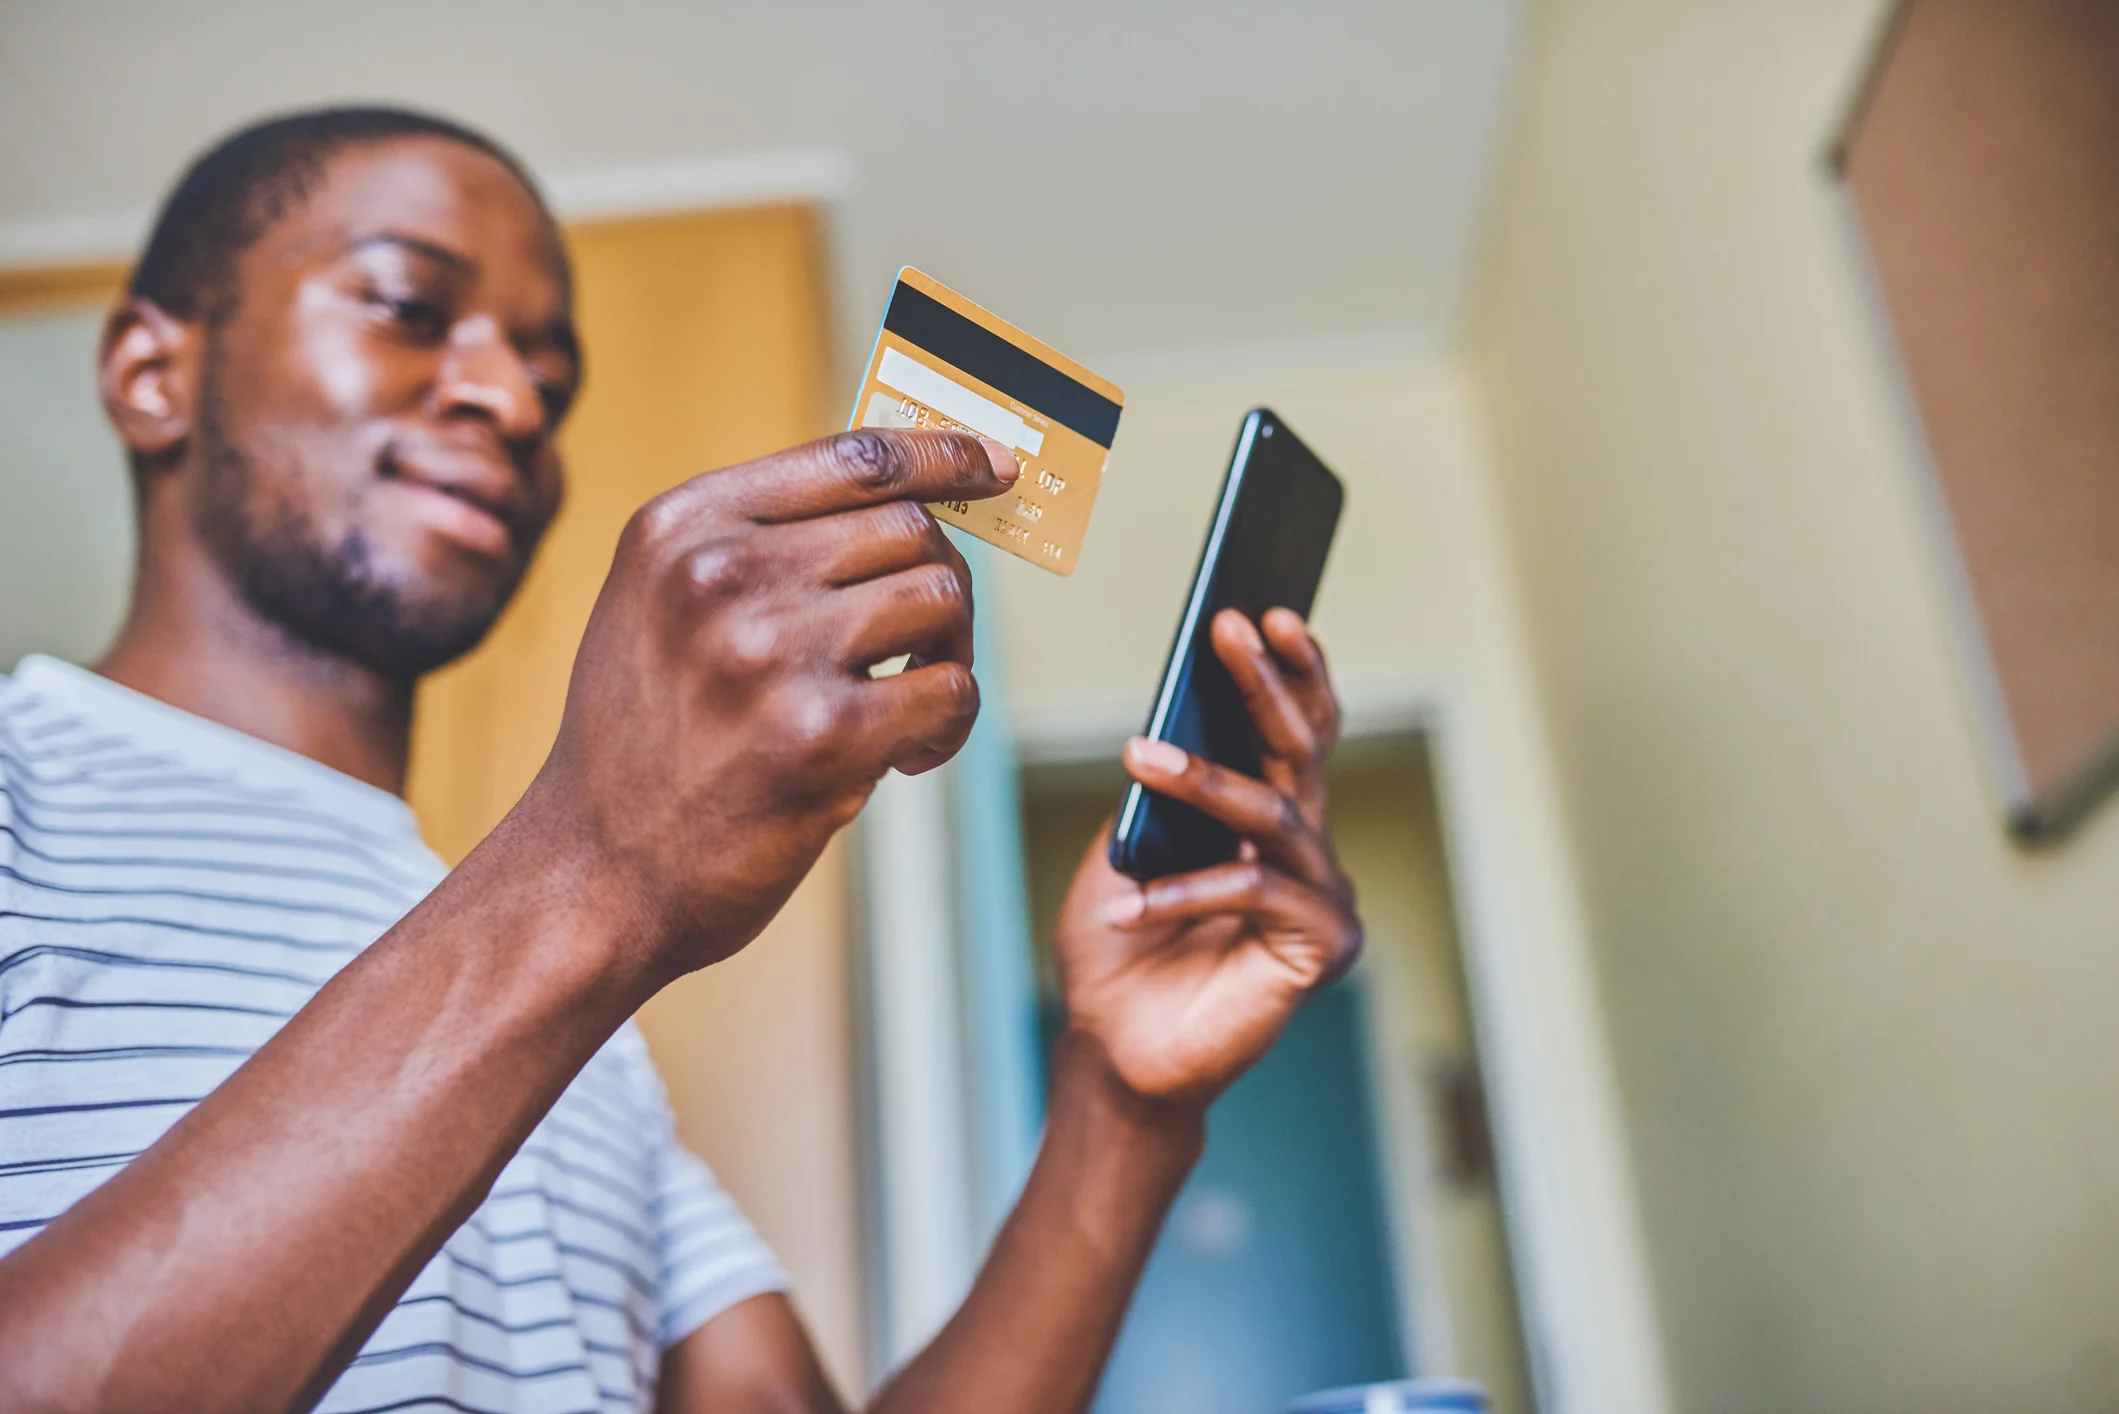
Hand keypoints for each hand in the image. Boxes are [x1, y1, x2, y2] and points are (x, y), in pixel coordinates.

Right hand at [520, 428, 1015, 978]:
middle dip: (939, 587)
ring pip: (942, 599)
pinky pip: (951, 691)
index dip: (945, 456)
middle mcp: (722, 573)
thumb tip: (907, 500)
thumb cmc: (643, 745)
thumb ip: (757, 544)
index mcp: (683, 525)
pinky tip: (905, 758)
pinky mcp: (822, 736)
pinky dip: (948, 726)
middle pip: (912, 529)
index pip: (854, 457)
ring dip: (949, 655)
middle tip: (919, 651)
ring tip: (906, 704)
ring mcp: (771, 651)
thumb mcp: (659, 606)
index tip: (997, 466)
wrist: (592, 874)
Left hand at [1052, 608, 1360, 1109]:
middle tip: (1232, 628)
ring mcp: (1321, 899)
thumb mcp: (1123, 852)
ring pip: (1276, 813)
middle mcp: (1306, 852)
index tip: (1258, 612)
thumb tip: (1168, 727)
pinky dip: (1189, 890)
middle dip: (1267, 683)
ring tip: (1140, 755)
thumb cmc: (1117, 954)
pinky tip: (1131, 900)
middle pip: (1302, 750)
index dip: (1286, 671)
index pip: (1293, 731)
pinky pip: (1256, 891)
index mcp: (1266, 822)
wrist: (1114, 1054)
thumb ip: (1155, 797)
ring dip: (1204, 780)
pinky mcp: (1321, 948)